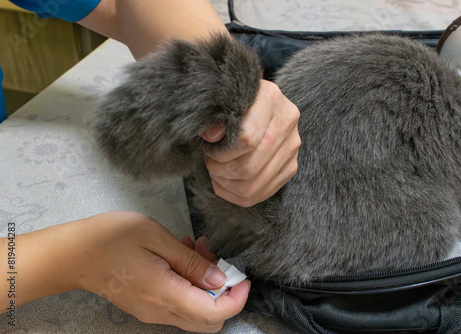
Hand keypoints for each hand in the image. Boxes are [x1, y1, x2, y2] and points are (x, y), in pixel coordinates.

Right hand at [2, 212, 249, 332]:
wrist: (73, 254)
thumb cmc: (111, 237)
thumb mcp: (156, 238)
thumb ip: (190, 262)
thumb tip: (220, 280)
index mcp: (165, 294)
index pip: (215, 314)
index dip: (237, 299)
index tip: (243, 277)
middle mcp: (161, 312)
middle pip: (209, 322)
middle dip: (224, 293)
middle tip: (214, 258)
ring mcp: (152, 313)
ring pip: (195, 312)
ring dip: (205, 285)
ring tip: (194, 248)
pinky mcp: (146, 307)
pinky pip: (179, 304)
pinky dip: (189, 285)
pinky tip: (180, 255)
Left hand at [201, 80, 300, 207]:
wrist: (254, 103)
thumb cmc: (233, 104)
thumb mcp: (221, 103)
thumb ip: (214, 118)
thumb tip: (211, 136)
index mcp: (270, 99)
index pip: (246, 139)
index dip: (221, 152)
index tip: (209, 148)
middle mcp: (287, 123)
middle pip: (249, 167)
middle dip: (221, 171)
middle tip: (211, 162)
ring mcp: (292, 147)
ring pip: (253, 186)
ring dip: (227, 184)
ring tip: (217, 171)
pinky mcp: (291, 166)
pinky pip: (261, 194)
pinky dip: (236, 194)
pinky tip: (226, 181)